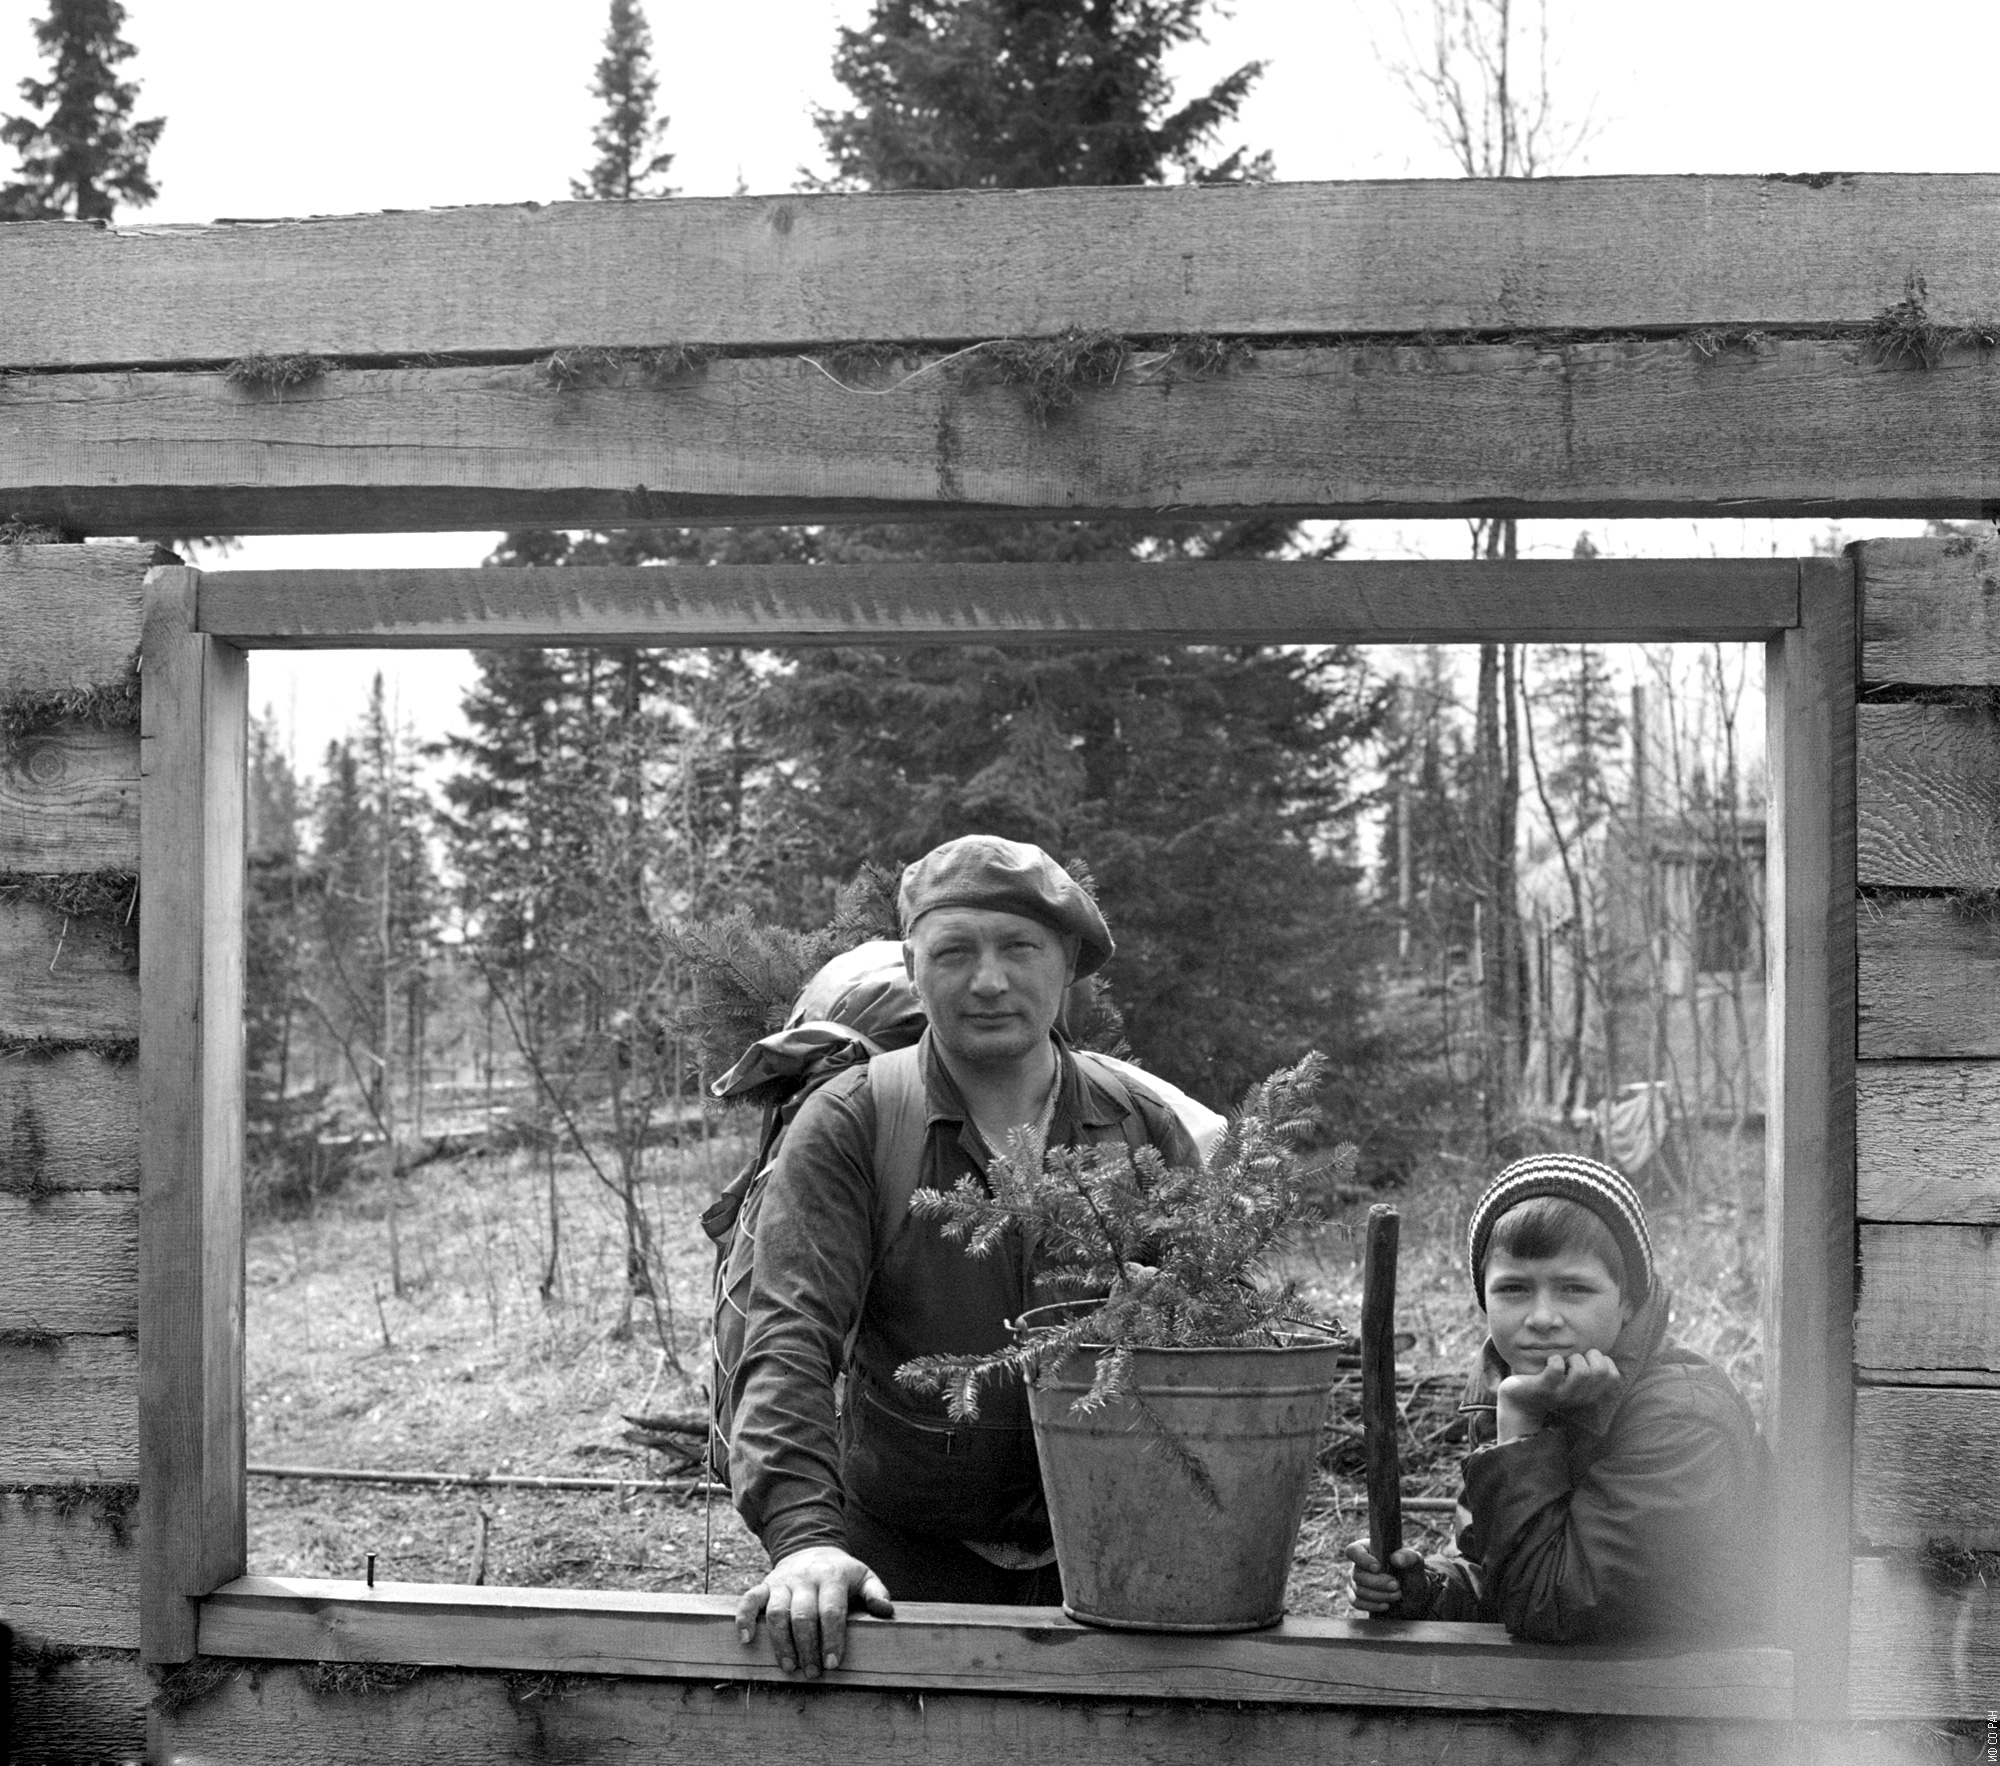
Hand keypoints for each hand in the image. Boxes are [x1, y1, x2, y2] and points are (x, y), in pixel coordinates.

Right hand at [735, 1546, 893, 1676]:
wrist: (811, 1548)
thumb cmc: (842, 1573)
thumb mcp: (864, 1577)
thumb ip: (876, 1594)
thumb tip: (886, 1612)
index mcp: (832, 1576)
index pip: (831, 1610)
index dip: (832, 1638)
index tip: (833, 1664)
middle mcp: (805, 1578)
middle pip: (803, 1615)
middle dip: (807, 1647)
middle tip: (812, 1672)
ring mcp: (783, 1582)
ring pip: (777, 1612)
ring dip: (781, 1643)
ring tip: (790, 1667)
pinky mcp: (765, 1585)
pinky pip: (750, 1599)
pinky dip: (744, 1618)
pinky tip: (746, 1640)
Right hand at [1342, 1538, 1428, 1617]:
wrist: (1413, 1595)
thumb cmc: (1411, 1574)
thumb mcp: (1415, 1562)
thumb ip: (1408, 1556)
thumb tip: (1395, 1559)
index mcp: (1367, 1549)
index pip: (1353, 1551)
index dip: (1362, 1560)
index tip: (1378, 1568)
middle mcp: (1358, 1564)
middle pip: (1356, 1574)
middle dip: (1378, 1583)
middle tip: (1397, 1586)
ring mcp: (1355, 1582)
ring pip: (1358, 1590)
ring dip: (1379, 1595)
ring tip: (1397, 1595)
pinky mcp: (1357, 1597)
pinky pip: (1356, 1602)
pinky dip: (1372, 1605)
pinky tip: (1386, 1605)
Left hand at [1495, 1348, 1622, 1439]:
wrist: (1520, 1401)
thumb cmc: (1550, 1382)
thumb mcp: (1573, 1378)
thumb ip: (1589, 1367)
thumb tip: (1601, 1342)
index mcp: (1590, 1393)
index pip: (1613, 1375)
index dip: (1603, 1360)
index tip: (1586, 1359)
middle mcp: (1579, 1396)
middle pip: (1600, 1371)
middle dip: (1589, 1355)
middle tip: (1574, 1358)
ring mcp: (1561, 1394)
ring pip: (1582, 1371)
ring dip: (1573, 1358)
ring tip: (1562, 1361)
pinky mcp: (1543, 1388)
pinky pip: (1556, 1370)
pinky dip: (1555, 1360)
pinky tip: (1550, 1361)